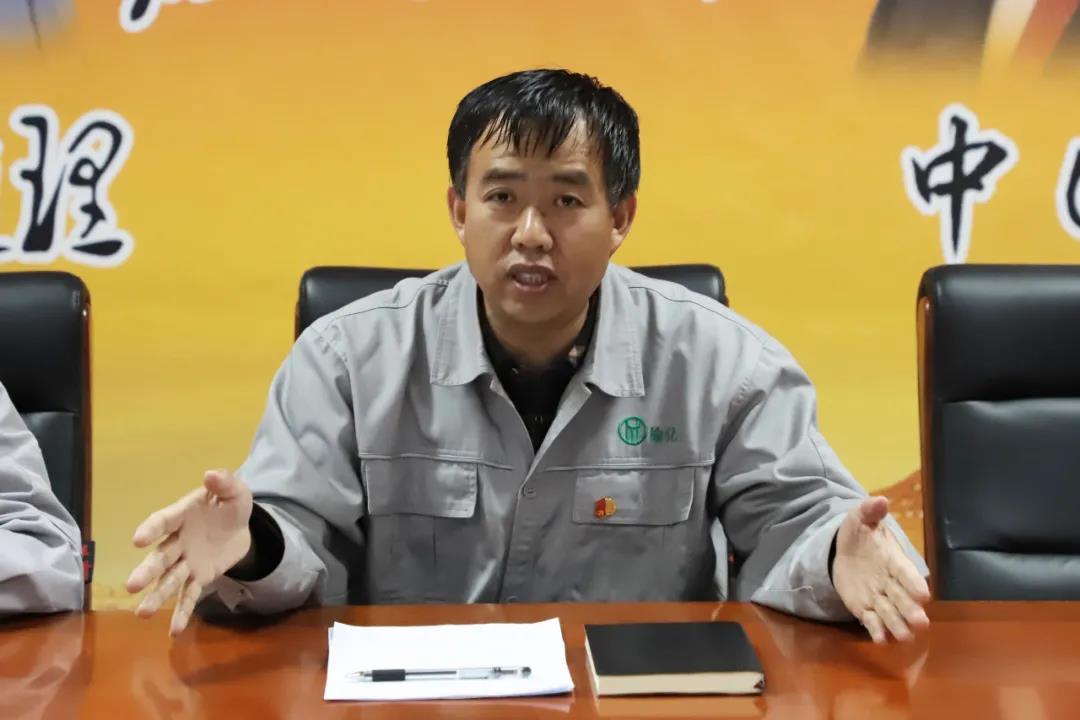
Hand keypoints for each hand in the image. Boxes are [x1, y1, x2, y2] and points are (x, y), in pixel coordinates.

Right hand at [125, 469, 252, 635]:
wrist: (240, 526)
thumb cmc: (229, 505)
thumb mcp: (235, 491)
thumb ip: (225, 483)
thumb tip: (212, 475)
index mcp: (182, 515)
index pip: (164, 521)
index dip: (152, 529)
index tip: (138, 540)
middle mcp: (178, 541)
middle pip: (161, 557)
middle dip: (147, 571)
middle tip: (132, 586)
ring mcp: (186, 561)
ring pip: (169, 580)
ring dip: (156, 596)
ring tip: (142, 614)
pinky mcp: (198, 577)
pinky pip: (188, 595)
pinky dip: (182, 612)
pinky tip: (174, 631)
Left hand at [832, 496, 929, 643]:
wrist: (843, 552)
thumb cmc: (859, 535)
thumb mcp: (860, 519)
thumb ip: (869, 511)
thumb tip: (880, 500)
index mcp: (893, 560)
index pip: (906, 572)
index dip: (914, 582)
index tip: (924, 593)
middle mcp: (890, 582)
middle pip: (903, 598)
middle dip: (911, 610)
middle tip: (920, 622)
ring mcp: (878, 597)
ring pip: (891, 614)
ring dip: (897, 625)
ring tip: (905, 637)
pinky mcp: (864, 609)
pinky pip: (872, 621)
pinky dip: (876, 630)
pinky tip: (880, 640)